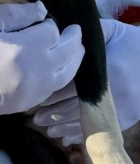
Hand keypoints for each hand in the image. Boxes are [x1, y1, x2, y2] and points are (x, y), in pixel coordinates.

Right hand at [0, 2, 84, 130]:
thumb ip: (15, 13)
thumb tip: (41, 9)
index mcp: (26, 47)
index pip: (52, 31)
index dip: (48, 22)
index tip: (40, 18)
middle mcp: (38, 70)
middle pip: (69, 52)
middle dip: (73, 39)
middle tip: (75, 30)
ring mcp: (36, 90)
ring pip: (68, 72)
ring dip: (74, 58)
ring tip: (76, 47)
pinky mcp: (30, 102)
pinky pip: (57, 87)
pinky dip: (65, 74)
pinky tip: (61, 67)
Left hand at [34, 19, 139, 145]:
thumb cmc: (131, 42)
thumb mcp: (110, 31)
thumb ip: (86, 33)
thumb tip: (61, 29)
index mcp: (103, 68)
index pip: (71, 84)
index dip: (52, 92)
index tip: (37, 95)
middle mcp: (112, 90)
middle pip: (76, 106)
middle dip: (55, 113)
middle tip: (37, 118)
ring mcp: (122, 105)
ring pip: (88, 120)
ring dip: (67, 126)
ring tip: (48, 129)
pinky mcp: (129, 116)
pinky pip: (104, 128)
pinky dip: (86, 133)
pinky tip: (69, 137)